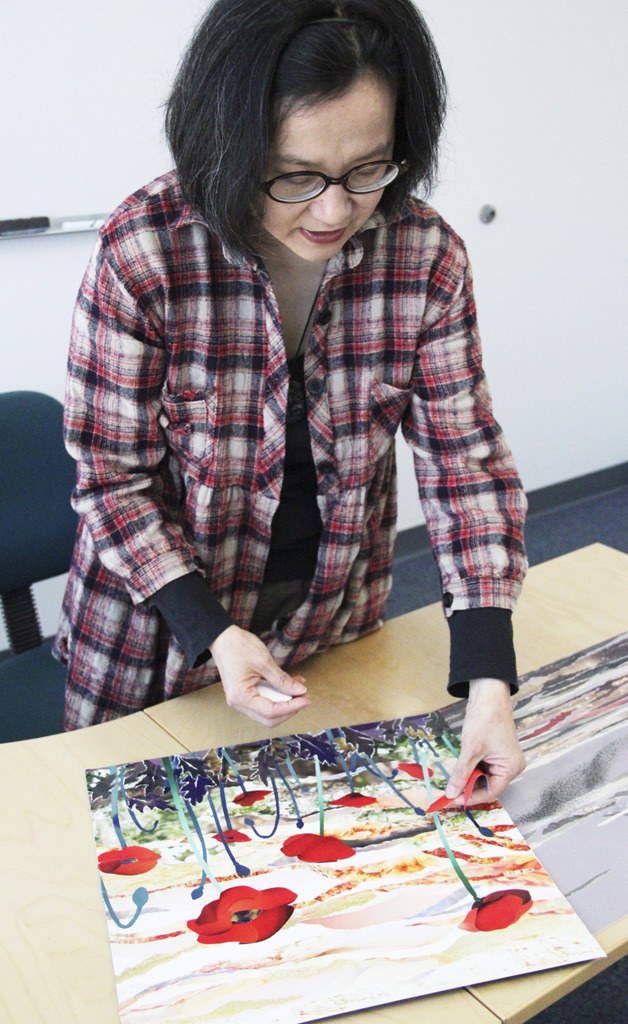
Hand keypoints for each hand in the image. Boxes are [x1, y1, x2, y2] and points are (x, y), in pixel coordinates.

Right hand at [210, 625, 309, 725]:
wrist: (222, 638)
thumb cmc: (238, 647)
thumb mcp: (264, 662)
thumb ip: (282, 679)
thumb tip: (300, 691)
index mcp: (241, 696)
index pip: (271, 711)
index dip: (291, 707)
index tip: (306, 699)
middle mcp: (239, 703)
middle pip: (269, 718)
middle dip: (289, 709)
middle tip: (304, 697)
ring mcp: (241, 700)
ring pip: (267, 712)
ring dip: (285, 703)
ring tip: (298, 688)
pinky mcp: (244, 694)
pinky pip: (264, 701)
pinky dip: (278, 696)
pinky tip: (289, 685)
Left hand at [445, 678, 525, 804]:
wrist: (488, 696)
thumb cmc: (484, 720)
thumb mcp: (471, 749)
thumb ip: (461, 773)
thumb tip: (451, 793)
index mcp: (511, 768)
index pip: (491, 791)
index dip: (471, 797)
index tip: (452, 799)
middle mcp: (511, 766)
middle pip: (488, 785)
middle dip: (468, 788)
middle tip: (449, 791)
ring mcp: (504, 759)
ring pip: (483, 776)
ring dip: (468, 778)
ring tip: (452, 780)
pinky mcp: (496, 753)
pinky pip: (483, 767)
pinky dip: (471, 769)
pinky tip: (460, 769)